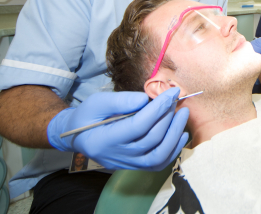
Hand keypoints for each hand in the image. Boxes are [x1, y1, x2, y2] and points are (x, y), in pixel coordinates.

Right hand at [47, 88, 188, 169]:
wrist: (79, 137)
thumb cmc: (87, 116)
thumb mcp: (97, 102)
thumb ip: (120, 101)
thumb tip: (146, 99)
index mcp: (104, 139)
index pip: (137, 125)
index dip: (157, 108)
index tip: (171, 93)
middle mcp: (117, 156)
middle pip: (150, 139)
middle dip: (167, 117)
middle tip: (175, 100)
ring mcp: (127, 164)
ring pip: (158, 156)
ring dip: (174, 134)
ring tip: (182, 114)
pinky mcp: (135, 166)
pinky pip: (158, 163)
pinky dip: (174, 149)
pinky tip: (181, 133)